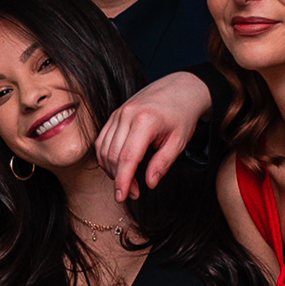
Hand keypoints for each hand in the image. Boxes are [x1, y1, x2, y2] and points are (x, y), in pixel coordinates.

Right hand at [100, 70, 215, 197]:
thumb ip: (163, 163)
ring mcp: (118, 114)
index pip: (127, 157)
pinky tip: (118, 167)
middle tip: (134, 193)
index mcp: (145, 121)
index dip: (123, 181)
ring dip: (111, 170)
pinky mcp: (114, 115)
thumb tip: (149, 183)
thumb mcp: (179, 141)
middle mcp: (127, 115)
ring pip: (104, 149)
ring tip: (128, 181)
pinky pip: (102, 140)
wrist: (180, 88)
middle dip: (120, 179)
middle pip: (113, 156)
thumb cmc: (182, 115)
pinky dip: (106, 157)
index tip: (122, 197)